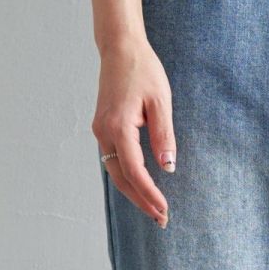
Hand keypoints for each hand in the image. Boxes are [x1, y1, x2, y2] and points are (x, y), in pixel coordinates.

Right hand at [93, 39, 175, 226]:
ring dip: (134, 192)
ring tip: (154, 208)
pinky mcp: (103, 129)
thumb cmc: (143, 71)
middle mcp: (104, 132)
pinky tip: (142, 187)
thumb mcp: (161, 102)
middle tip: (162, 219)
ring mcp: (100, 131)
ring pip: (115, 172)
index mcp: (118, 126)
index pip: (134, 171)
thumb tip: (168, 167)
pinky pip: (113, 160)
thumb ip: (164, 136)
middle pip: (121, 178)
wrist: (120, 49)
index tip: (164, 209)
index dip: (149, 194)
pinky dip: (127, 177)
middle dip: (141, 201)